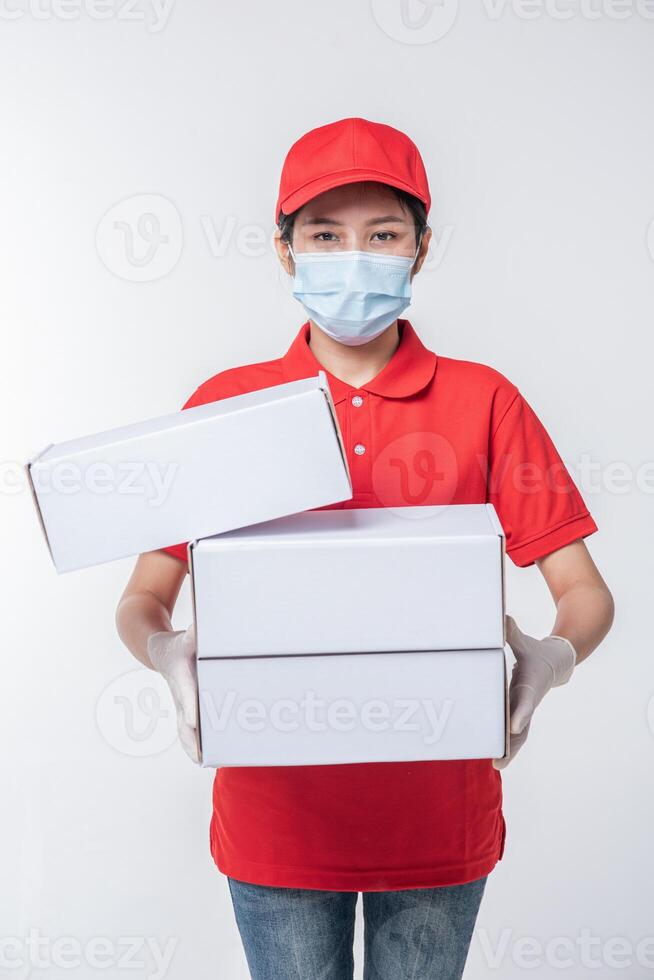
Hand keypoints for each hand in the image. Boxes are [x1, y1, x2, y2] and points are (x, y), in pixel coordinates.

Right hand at [147, 624, 199, 763]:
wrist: (160, 652)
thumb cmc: (176, 645)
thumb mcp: (184, 637)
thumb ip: (193, 634)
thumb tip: (198, 627)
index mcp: (180, 677)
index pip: (186, 694)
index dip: (190, 707)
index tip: (194, 722)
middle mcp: (179, 695)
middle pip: (184, 720)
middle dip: (192, 738)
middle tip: (203, 755)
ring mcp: (181, 705)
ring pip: (185, 731)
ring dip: (194, 748)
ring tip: (209, 763)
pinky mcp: (185, 710)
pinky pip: (189, 732)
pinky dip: (196, 746)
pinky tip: (208, 759)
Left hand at [493, 614, 575, 769]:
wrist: (556, 662)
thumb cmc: (536, 652)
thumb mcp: (524, 641)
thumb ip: (512, 633)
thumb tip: (502, 619)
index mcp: (530, 684)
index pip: (525, 700)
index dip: (520, 713)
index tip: (514, 726)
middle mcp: (530, 700)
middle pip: (522, 725)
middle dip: (511, 743)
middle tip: (499, 760)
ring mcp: (527, 708)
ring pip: (520, 733)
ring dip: (510, 749)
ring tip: (497, 765)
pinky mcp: (523, 712)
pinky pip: (516, 732)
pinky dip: (509, 744)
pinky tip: (496, 758)